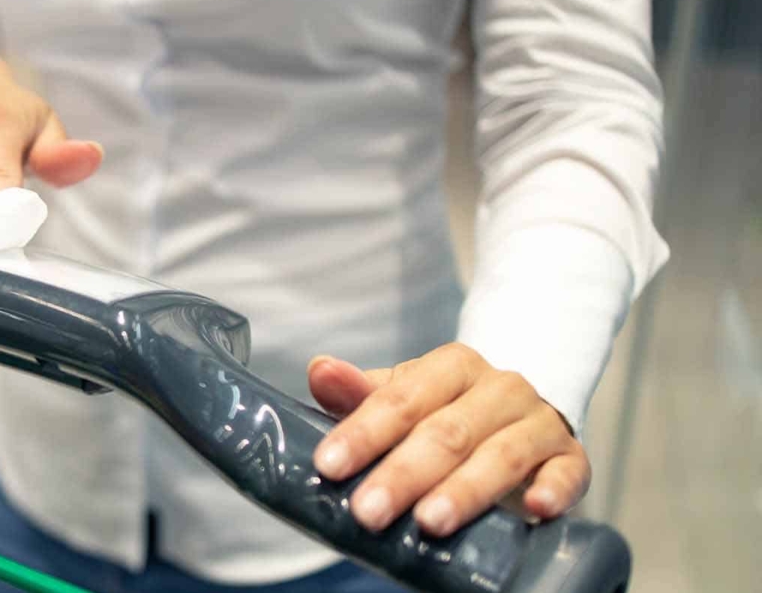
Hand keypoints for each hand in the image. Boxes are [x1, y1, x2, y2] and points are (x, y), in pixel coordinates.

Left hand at [307, 343, 589, 537]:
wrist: (520, 412)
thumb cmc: (447, 409)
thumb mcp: (404, 396)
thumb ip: (359, 392)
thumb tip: (319, 370)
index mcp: (452, 366)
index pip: (402, 398)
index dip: (364, 432)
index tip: (329, 465)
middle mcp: (499, 388)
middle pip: (447, 432)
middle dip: (404, 474)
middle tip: (367, 512)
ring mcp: (538, 422)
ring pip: (502, 455)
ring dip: (466, 490)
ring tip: (430, 522)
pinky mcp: (570, 458)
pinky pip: (568, 473)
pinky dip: (555, 490)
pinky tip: (536, 510)